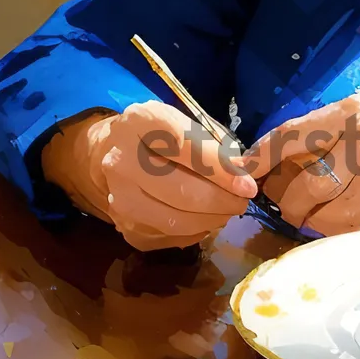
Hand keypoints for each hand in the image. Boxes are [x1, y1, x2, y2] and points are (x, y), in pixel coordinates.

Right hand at [42, 102, 257, 251]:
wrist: (111, 154)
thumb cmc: (160, 135)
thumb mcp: (186, 122)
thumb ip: (218, 143)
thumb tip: (248, 171)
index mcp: (140, 122)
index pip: (186, 147)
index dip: (221, 169)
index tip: (248, 185)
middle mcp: (122, 160)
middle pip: (182, 191)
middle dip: (223, 200)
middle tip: (243, 201)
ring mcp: (119, 197)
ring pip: (177, 220)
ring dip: (213, 219)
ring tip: (228, 209)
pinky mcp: (124, 227)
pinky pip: (171, 236)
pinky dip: (196, 230)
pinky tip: (205, 218)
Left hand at [244, 94, 359, 235]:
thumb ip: (328, 132)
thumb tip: (276, 159)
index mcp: (351, 112)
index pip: (289, 134)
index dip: (260, 156)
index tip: (243, 169)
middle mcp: (355, 140)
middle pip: (295, 182)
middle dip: (286, 198)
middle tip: (289, 200)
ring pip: (310, 210)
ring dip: (308, 218)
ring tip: (324, 211)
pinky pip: (332, 228)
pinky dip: (330, 229)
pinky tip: (346, 219)